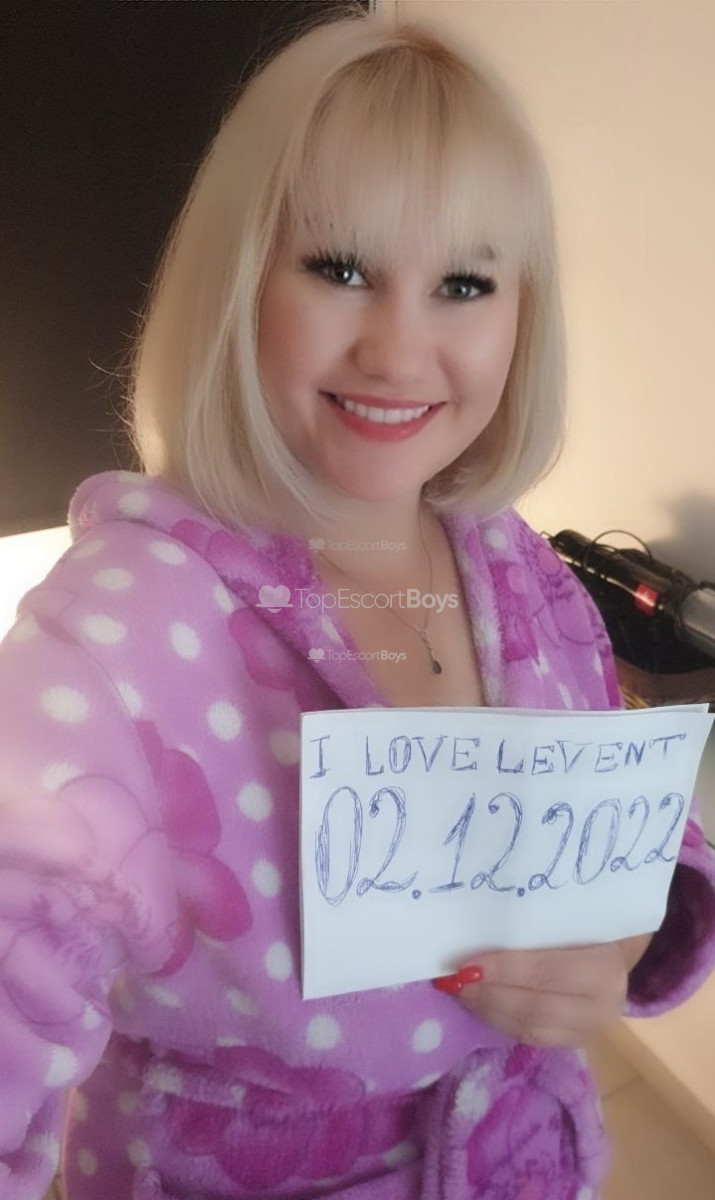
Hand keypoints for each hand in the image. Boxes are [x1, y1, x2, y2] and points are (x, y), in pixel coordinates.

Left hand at [432, 932, 653, 1048]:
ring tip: (457, 991)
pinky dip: (498, 1020)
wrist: (619, 945)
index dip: (504, 971)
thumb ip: (532, 921)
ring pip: (528, 1029)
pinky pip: (529, 1037)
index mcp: (606, 967)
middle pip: (534, 1008)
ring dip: (487, 1010)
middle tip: (452, 980)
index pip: (546, 974)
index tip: (466, 964)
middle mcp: (603, 1006)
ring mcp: (590, 1030)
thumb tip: (477, 924)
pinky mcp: (574, 1042)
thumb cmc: (587, 918)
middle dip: (487, 995)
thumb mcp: (568, 911)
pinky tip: (477, 1003)